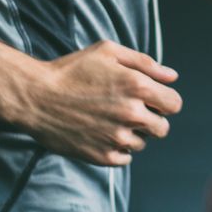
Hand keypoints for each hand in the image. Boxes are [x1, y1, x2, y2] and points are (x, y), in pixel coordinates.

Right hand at [18, 41, 181, 167]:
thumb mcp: (108, 52)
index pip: (174, 104)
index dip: (164, 101)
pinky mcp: (103, 156)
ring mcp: (117, 138)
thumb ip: (145, 63)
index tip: (151, 99)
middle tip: (129, 111)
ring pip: (142, 143)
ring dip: (132, 134)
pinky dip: (117, 149)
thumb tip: (172, 77)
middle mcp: (132, 114)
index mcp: (137, 86)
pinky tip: (100, 133)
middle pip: (163, 128)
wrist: (36, 97)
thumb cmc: (72, 70)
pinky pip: (125, 158)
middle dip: (151, 119)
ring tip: (108, 119)